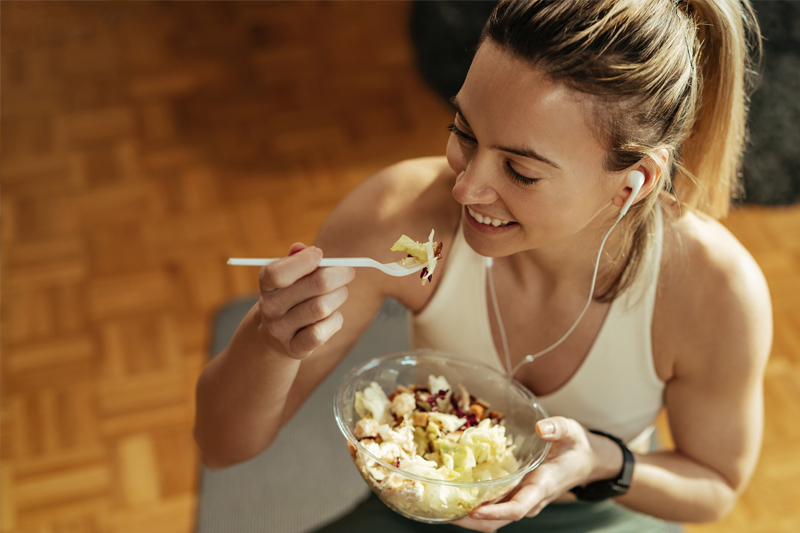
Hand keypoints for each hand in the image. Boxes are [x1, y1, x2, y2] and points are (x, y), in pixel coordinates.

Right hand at [257, 243, 354, 359]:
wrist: (273, 336)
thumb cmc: (289, 296)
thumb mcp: (288, 275)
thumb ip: (296, 259)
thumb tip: (303, 249)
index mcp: (266, 284)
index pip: (278, 272)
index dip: (305, 260)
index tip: (320, 254)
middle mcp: (269, 307)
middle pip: (316, 285)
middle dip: (340, 275)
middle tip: (348, 273)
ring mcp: (280, 330)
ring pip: (322, 308)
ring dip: (339, 296)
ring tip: (340, 293)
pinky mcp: (294, 349)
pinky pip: (321, 333)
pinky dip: (335, 321)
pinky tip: (333, 316)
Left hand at [453, 417, 613, 531]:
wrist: (586, 461)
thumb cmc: (577, 447)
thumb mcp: (572, 431)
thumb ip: (558, 428)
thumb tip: (541, 428)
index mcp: (542, 486)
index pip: (518, 508)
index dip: (496, 513)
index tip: (475, 511)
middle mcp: (530, 499)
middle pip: (499, 520)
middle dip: (472, 521)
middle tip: (443, 510)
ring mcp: (523, 500)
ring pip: (495, 519)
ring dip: (470, 517)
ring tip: (442, 505)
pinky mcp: (517, 496)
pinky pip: (495, 508)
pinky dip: (476, 507)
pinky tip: (456, 494)